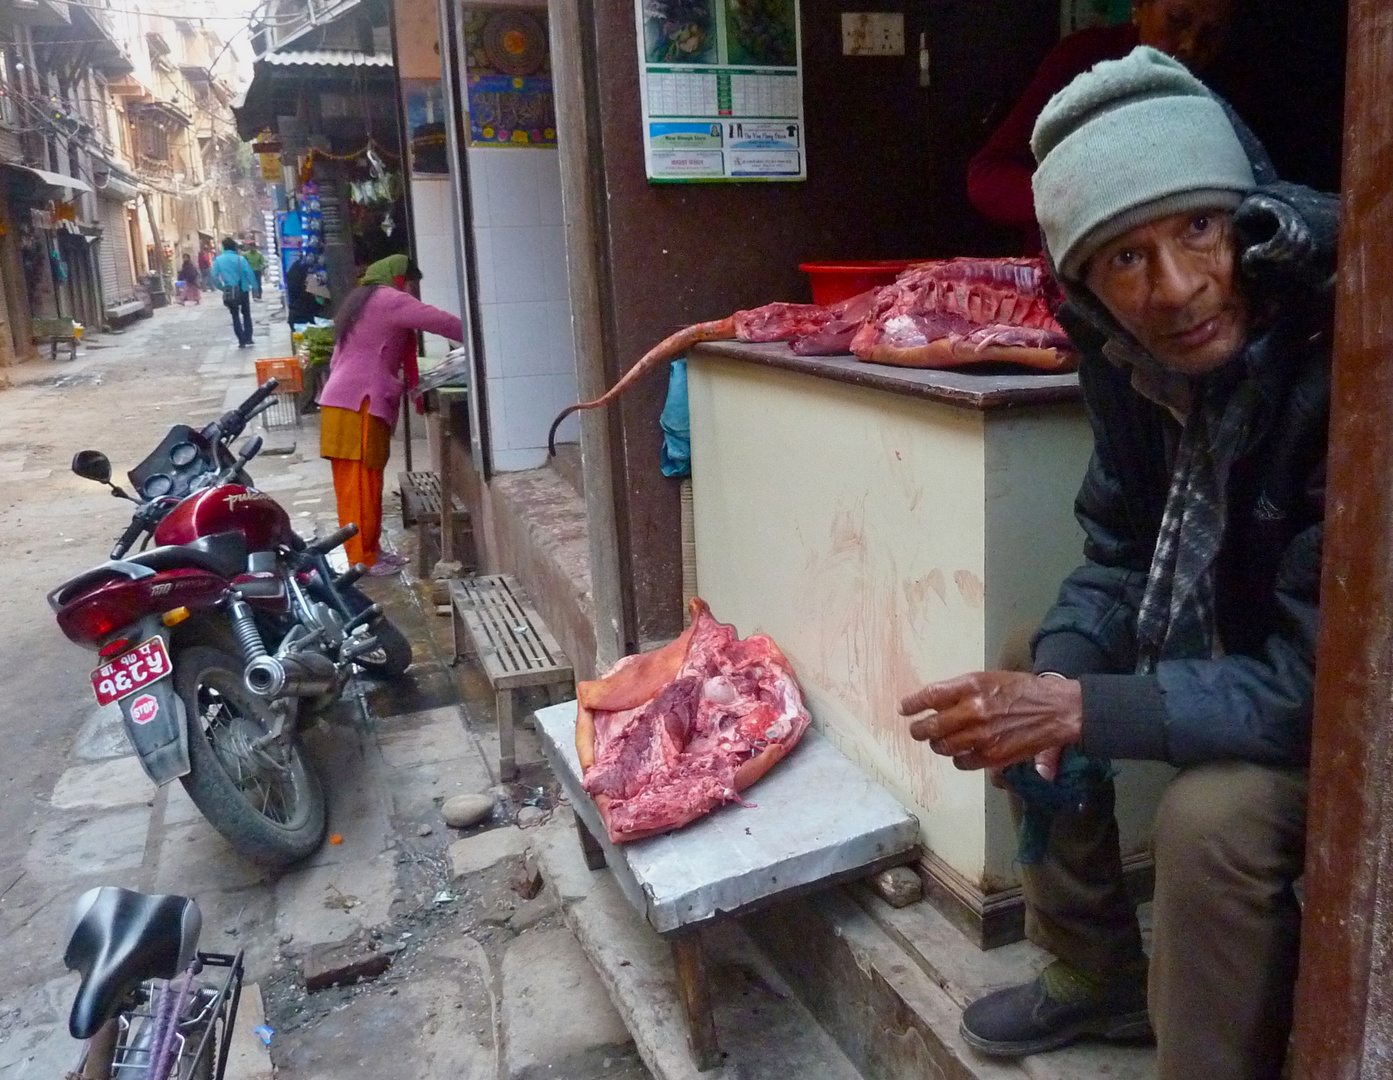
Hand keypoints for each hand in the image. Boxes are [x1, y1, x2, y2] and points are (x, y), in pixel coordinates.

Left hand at [900, 672, 1082, 771]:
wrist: (1056, 710)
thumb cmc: (1022, 690)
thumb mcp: (990, 679)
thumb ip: (962, 691)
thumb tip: (934, 704)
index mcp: (972, 686)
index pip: (931, 696)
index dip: (913, 704)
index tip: (904, 709)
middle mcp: (974, 710)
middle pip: (931, 726)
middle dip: (919, 730)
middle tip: (917, 730)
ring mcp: (982, 736)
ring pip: (944, 747)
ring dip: (938, 744)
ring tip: (940, 741)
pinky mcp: (992, 756)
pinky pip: (962, 762)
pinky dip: (957, 758)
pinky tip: (961, 753)